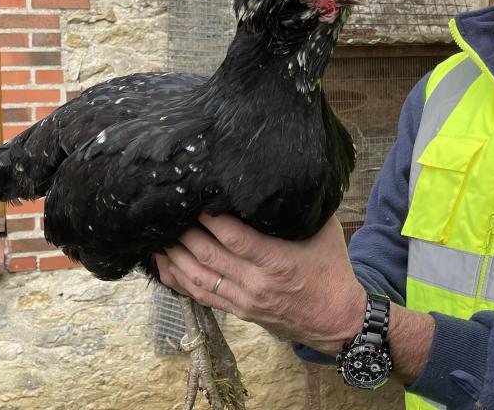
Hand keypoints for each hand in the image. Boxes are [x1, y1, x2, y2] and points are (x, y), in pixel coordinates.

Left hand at [155, 213, 365, 354]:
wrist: (336, 320)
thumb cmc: (330, 269)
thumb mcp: (325, 232)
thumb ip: (302, 206)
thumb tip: (285, 174)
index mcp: (278, 262)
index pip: (235, 238)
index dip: (210, 219)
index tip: (196, 200)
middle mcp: (256, 283)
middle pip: (208, 256)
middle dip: (184, 233)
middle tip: (168, 212)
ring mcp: (244, 300)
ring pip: (198, 278)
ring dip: (175, 256)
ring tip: (157, 235)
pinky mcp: (239, 311)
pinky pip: (200, 296)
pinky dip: (178, 279)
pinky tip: (164, 264)